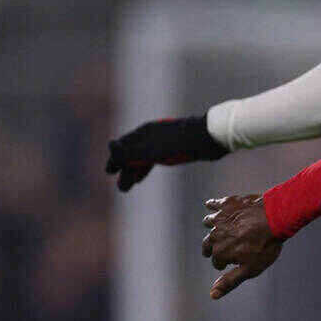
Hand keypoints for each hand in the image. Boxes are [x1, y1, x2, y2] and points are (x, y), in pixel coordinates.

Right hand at [106, 116, 227, 190]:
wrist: (211, 136)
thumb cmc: (181, 143)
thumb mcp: (154, 150)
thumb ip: (132, 151)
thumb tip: (110, 146)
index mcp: (144, 133)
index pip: (124, 146)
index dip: (115, 159)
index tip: (109, 172)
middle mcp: (152, 135)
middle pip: (133, 153)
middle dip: (125, 169)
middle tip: (121, 187)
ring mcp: (164, 141)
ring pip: (144, 158)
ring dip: (135, 171)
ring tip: (128, 187)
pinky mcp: (176, 148)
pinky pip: (155, 159)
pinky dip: (146, 168)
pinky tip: (143, 176)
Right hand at [201, 194, 282, 298]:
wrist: (275, 218)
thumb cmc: (265, 246)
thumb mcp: (250, 269)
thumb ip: (230, 282)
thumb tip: (212, 295)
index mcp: (219, 252)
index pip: (216, 262)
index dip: (223, 264)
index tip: (228, 264)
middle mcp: (214, 235)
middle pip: (208, 244)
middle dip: (211, 249)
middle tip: (213, 251)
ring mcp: (219, 219)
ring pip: (209, 223)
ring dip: (211, 227)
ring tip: (216, 229)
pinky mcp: (226, 204)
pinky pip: (214, 205)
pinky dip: (212, 206)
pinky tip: (211, 206)